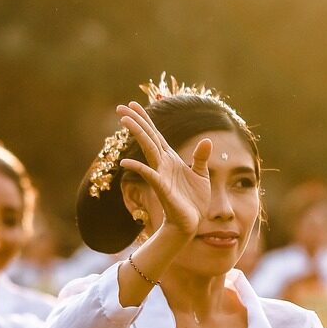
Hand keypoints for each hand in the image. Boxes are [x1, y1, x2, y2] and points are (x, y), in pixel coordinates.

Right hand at [117, 102, 211, 237]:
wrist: (190, 223)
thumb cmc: (194, 201)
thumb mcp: (201, 174)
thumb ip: (201, 157)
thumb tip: (207, 140)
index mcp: (170, 158)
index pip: (156, 134)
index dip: (146, 118)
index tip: (133, 104)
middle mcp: (163, 164)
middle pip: (148, 137)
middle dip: (135, 121)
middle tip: (119, 107)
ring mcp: (161, 174)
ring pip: (148, 149)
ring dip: (137, 134)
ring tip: (124, 120)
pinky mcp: (162, 188)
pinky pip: (149, 175)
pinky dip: (138, 168)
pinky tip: (126, 161)